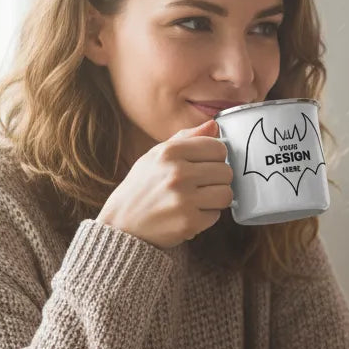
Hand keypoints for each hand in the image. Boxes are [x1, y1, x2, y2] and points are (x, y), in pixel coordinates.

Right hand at [97, 120, 232, 249]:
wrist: (122, 224)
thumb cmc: (143, 187)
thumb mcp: (157, 155)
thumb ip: (187, 138)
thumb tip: (214, 125)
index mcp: (170, 152)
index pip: (218, 148)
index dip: (215, 158)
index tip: (204, 165)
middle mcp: (178, 173)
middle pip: (226, 172)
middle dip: (217, 179)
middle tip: (199, 186)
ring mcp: (184, 199)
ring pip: (226, 194)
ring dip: (215, 198)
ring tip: (197, 199)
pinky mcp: (189, 222)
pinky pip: (217, 215)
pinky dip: (206, 216)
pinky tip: (189, 213)